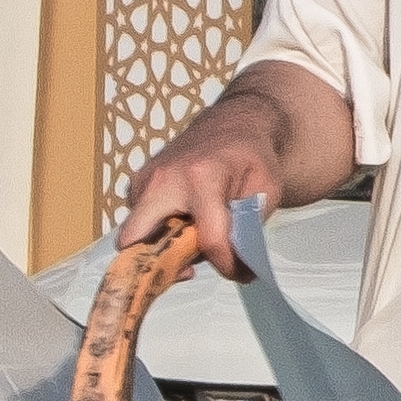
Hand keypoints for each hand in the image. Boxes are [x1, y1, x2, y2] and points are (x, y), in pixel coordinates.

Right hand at [116, 75, 316, 279]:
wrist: (230, 127)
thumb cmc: (252, 160)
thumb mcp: (266, 191)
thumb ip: (249, 226)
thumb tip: (235, 262)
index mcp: (202, 178)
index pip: (209, 237)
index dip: (226, 264)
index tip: (240, 274)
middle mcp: (163, 179)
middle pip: (136, 238)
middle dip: (155, 263)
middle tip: (188, 268)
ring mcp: (143, 181)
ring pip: (134, 234)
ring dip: (159, 248)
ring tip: (194, 242)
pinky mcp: (135, 185)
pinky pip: (137, 222)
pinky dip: (156, 233)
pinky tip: (184, 226)